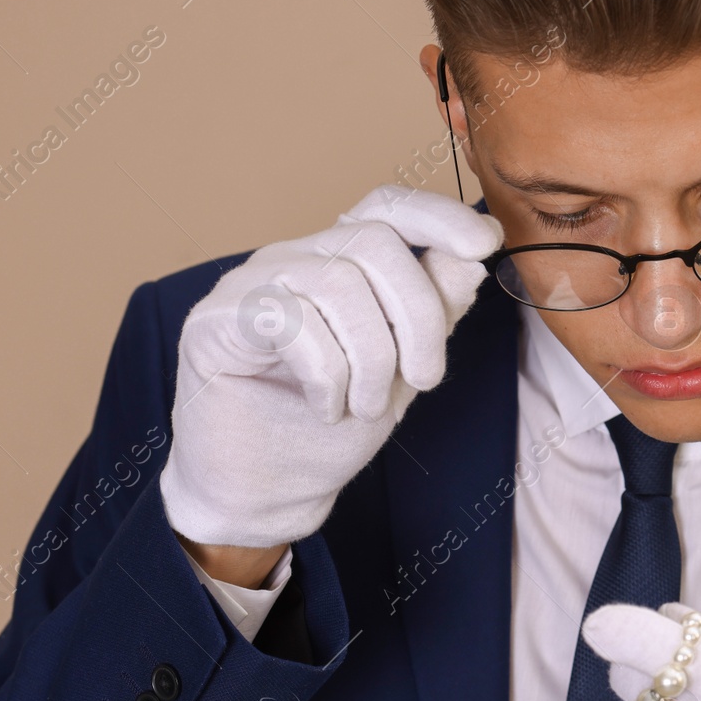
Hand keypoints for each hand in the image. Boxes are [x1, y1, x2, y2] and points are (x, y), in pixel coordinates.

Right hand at [159, 184, 503, 547]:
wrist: (267, 493)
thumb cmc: (327, 432)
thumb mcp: (401, 372)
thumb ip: (431, 314)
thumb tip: (471, 260)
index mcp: (339, 264)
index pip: (387, 208)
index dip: (439, 216)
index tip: (484, 246)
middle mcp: (294, 260)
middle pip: (375, 242)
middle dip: (418, 314)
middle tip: (424, 380)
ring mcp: (251, 282)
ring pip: (339, 283)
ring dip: (372, 358)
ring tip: (364, 407)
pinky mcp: (216, 318)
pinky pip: (292, 321)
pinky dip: (326, 375)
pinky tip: (324, 409)